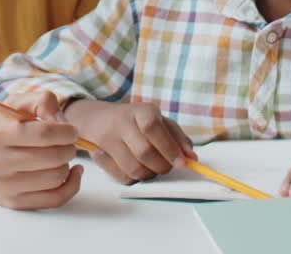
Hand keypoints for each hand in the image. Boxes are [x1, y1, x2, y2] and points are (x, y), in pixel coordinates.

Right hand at [0, 90, 82, 209]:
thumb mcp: (12, 105)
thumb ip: (42, 101)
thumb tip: (64, 122)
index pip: (44, 134)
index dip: (66, 132)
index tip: (70, 130)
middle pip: (53, 158)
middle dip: (69, 148)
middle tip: (67, 143)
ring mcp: (5, 186)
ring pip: (56, 178)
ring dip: (67, 165)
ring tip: (60, 155)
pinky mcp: (13, 203)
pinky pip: (54, 199)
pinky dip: (71, 186)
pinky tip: (71, 173)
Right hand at [63, 100, 194, 183]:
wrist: (98, 119)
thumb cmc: (136, 121)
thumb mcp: (159, 121)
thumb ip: (178, 138)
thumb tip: (192, 158)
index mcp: (141, 111)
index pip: (153, 128)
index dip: (169, 148)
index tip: (181, 163)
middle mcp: (122, 122)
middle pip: (144, 152)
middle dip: (161, 166)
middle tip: (166, 167)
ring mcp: (108, 139)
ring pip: (133, 168)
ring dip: (148, 174)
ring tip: (151, 168)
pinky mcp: (98, 155)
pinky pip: (122, 177)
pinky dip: (134, 178)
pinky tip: (136, 168)